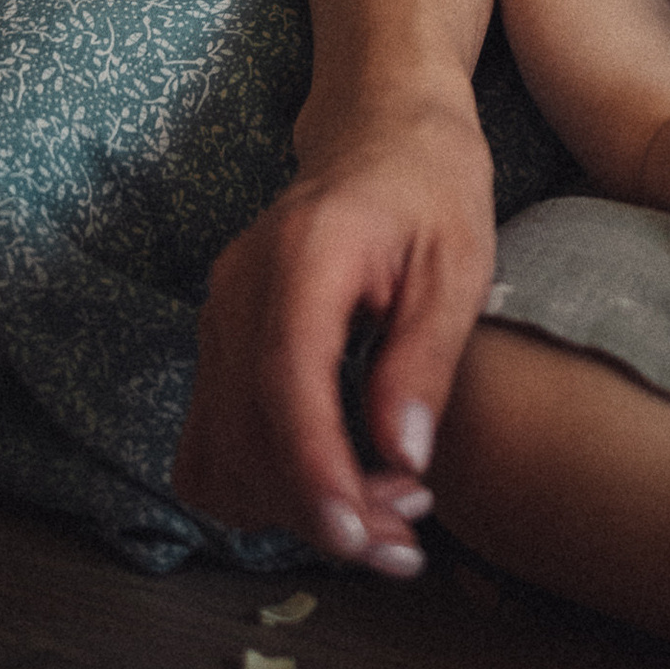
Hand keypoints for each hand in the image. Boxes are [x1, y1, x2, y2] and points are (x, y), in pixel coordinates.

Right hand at [173, 84, 498, 572]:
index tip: (359, 536)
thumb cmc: (431, 184)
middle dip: (317, 509)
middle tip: (403, 540)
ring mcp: (216, 318)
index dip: (315, 474)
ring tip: (379, 518)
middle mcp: (238, 290)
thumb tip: (404, 460)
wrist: (379, 128)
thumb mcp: (459, 263)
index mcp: (304, 256)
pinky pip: (210, 443)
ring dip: (287, 510)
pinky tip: (328, 490)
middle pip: (246, 435)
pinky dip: (257, 487)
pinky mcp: (217, 344)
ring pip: (218, 453)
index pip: (286, 384)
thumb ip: (425, 359)